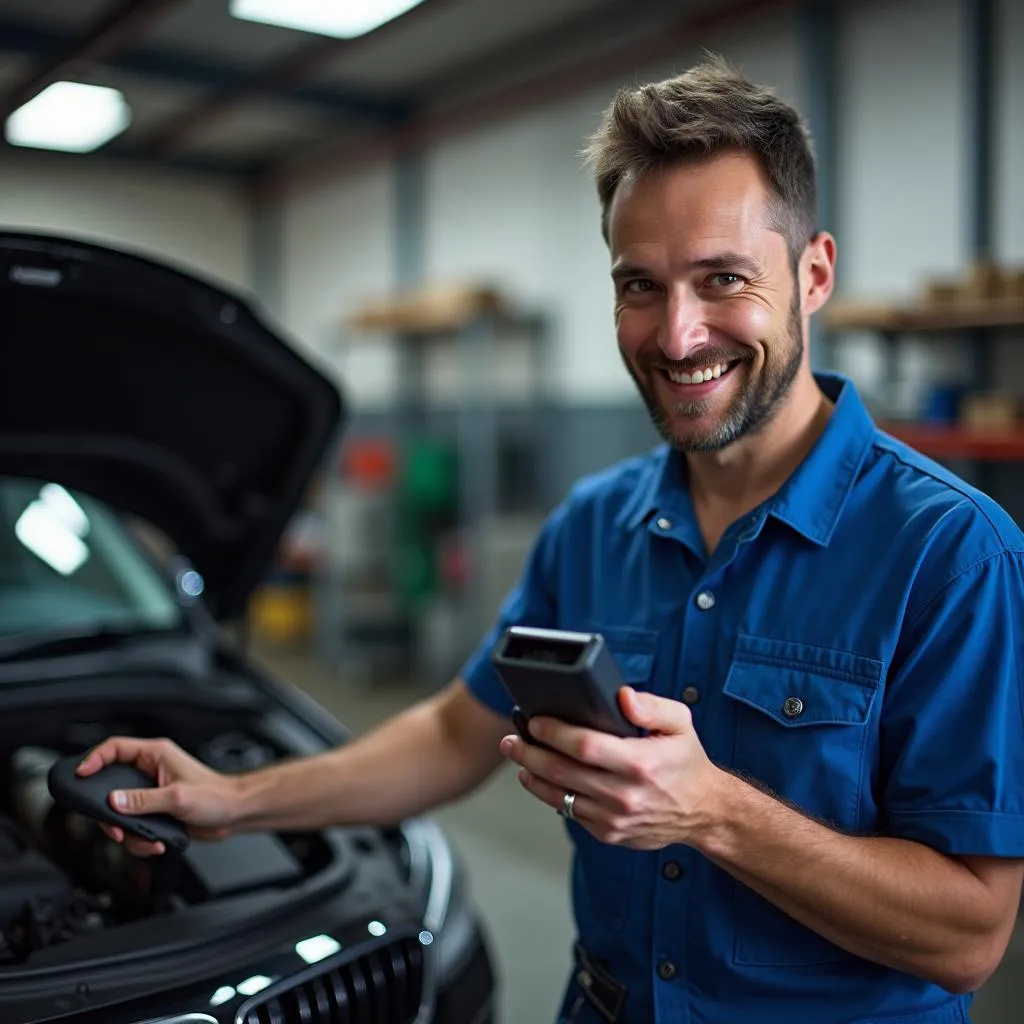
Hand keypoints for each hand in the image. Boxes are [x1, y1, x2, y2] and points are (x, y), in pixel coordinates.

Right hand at [76, 737, 240, 856]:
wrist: (233, 814)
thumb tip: (114, 802)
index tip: (81, 774)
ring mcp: (152, 792)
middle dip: (110, 812)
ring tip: (145, 839)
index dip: (94, 758)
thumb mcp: (177, 798)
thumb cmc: (216, 795)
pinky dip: (141, 838)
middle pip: (111, 785)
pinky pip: (135, 825)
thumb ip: (143, 800)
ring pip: (121, 811)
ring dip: (129, 831)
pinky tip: (157, 842)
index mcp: (156, 755)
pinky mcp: (155, 811)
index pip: (115, 748)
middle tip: (114, 826)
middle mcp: (151, 771)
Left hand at [499, 687, 724, 849]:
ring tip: (518, 757)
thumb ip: (651, 706)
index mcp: (640, 763)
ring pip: (560, 797)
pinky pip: (570, 813)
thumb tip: (621, 696)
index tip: (535, 721)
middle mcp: (625, 794)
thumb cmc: (686, 762)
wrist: (703, 812)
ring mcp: (615, 818)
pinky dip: (551, 795)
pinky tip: (539, 780)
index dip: (554, 733)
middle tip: (512, 739)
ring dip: (532, 776)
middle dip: (530, 753)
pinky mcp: (609, 834)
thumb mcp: (681, 723)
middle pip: (563, 772)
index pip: (585, 746)